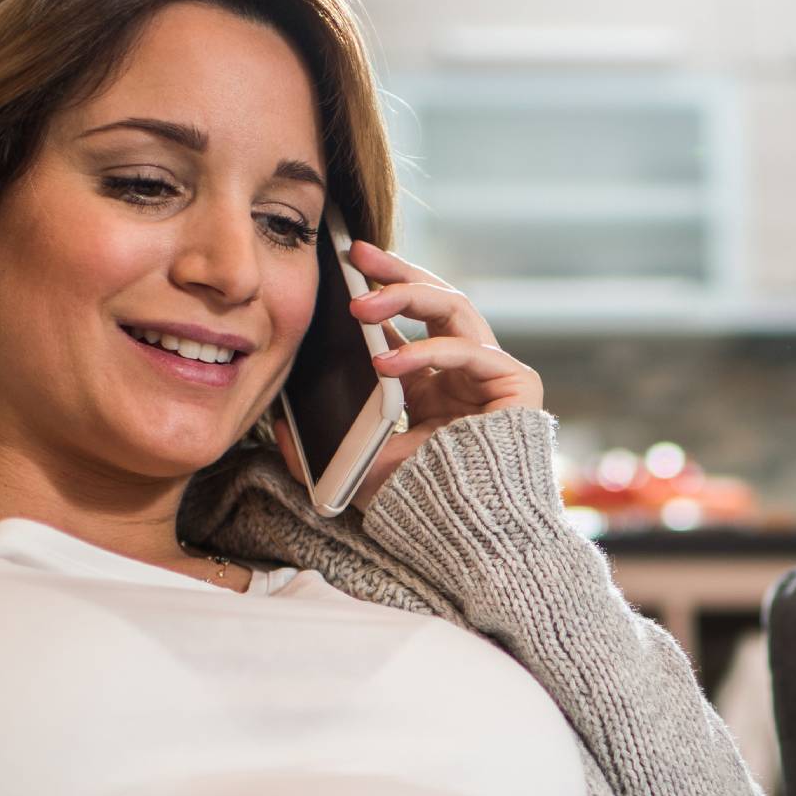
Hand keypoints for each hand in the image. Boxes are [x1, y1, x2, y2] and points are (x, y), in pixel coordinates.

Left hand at [272, 243, 542, 511]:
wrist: (470, 539)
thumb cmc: (421, 508)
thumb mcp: (359, 468)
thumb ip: (318, 449)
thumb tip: (277, 422)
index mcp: (433, 386)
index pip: (407, 323)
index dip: (377, 292)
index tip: (340, 269)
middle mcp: (464, 373)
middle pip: (434, 300)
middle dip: (394, 273)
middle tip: (355, 255)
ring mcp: (492, 374)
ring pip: (454, 308)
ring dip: (407, 297)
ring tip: (361, 304)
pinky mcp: (518, 384)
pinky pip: (469, 350)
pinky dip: (425, 351)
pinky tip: (385, 359)